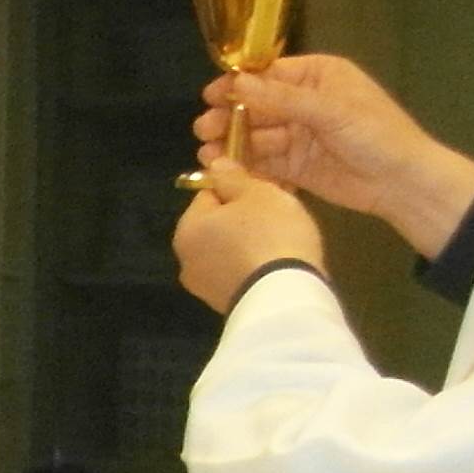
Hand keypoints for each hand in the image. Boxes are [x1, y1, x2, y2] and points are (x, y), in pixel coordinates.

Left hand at [175, 157, 327, 312]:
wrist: (286, 298)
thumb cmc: (270, 234)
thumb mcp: (257, 193)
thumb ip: (233, 177)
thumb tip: (215, 165)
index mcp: (187, 228)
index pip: (208, 195)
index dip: (238, 189)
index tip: (265, 191)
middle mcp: (187, 260)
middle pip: (218, 225)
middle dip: (245, 218)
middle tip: (279, 215)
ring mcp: (205, 288)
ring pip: (229, 252)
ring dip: (251, 243)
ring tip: (284, 241)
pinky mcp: (227, 307)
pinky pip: (241, 274)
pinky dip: (256, 266)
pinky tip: (279, 265)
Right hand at [204, 55, 473, 253]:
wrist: (403, 183)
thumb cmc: (376, 134)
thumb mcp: (331, 110)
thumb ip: (282, 99)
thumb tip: (238, 83)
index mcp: (318, 77)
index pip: (269, 74)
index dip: (238, 83)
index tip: (211, 94)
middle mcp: (305, 102)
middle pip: (257, 106)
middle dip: (230, 117)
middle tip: (204, 128)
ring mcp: (299, 135)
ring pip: (258, 135)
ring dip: (233, 143)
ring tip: (208, 153)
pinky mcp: (296, 166)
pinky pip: (265, 162)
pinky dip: (246, 165)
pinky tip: (225, 168)